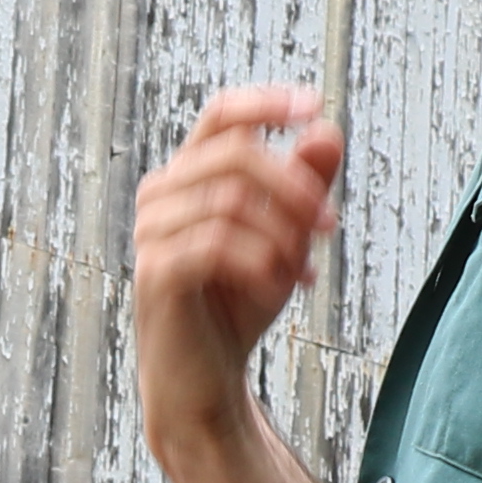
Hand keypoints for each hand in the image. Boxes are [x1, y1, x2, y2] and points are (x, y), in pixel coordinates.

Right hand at [129, 86, 342, 480]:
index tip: (315, 106)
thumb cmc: (239, 304)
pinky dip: (261, 262)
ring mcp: (151, 233)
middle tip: (330, 227)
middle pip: (236, 155)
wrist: (205, 379)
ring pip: (230, 200)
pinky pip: (216, 243)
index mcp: (188, 175)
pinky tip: (279, 288)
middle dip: (294, 187)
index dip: (267, 103)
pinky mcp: (156, 273)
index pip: (222, 115)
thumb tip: (327, 131)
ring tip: (302, 269)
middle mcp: (161, 194)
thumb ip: (305, 187)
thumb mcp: (286, 240)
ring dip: (282, 232)